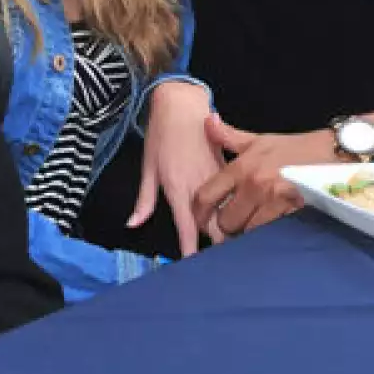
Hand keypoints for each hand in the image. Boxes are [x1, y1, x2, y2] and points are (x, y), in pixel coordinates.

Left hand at [127, 81, 222, 255]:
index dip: (192, 252)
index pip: (188, 229)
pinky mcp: (228, 169)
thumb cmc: (161, 134)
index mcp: (178, 189)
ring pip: (230, 213)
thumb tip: (132, 225)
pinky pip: (235, 196)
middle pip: (217, 227)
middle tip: (218, 264)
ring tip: (233, 247)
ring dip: (231, 230)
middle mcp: (201, 188)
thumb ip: (144, 200)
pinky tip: (241, 219)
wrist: (182, 104)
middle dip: (219, 246)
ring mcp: (218, 178)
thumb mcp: (148, 168)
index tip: (194, 269)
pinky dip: (238, 210)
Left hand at [192, 115, 321, 239]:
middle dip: (228, 225)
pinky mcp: (294, 214)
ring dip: (250, 231)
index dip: (199, 212)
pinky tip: (273, 226)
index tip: (201, 219)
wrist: (333, 153)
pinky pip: (272, 234)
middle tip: (236, 220)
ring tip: (256, 223)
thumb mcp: (259, 140)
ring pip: (249, 232)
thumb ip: (229, 136)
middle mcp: (255, 185)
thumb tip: (208, 121)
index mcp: (242, 167)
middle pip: (226, 222)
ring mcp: (275, 202)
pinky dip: (269, 234)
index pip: (207, 195)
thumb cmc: (294, 148)